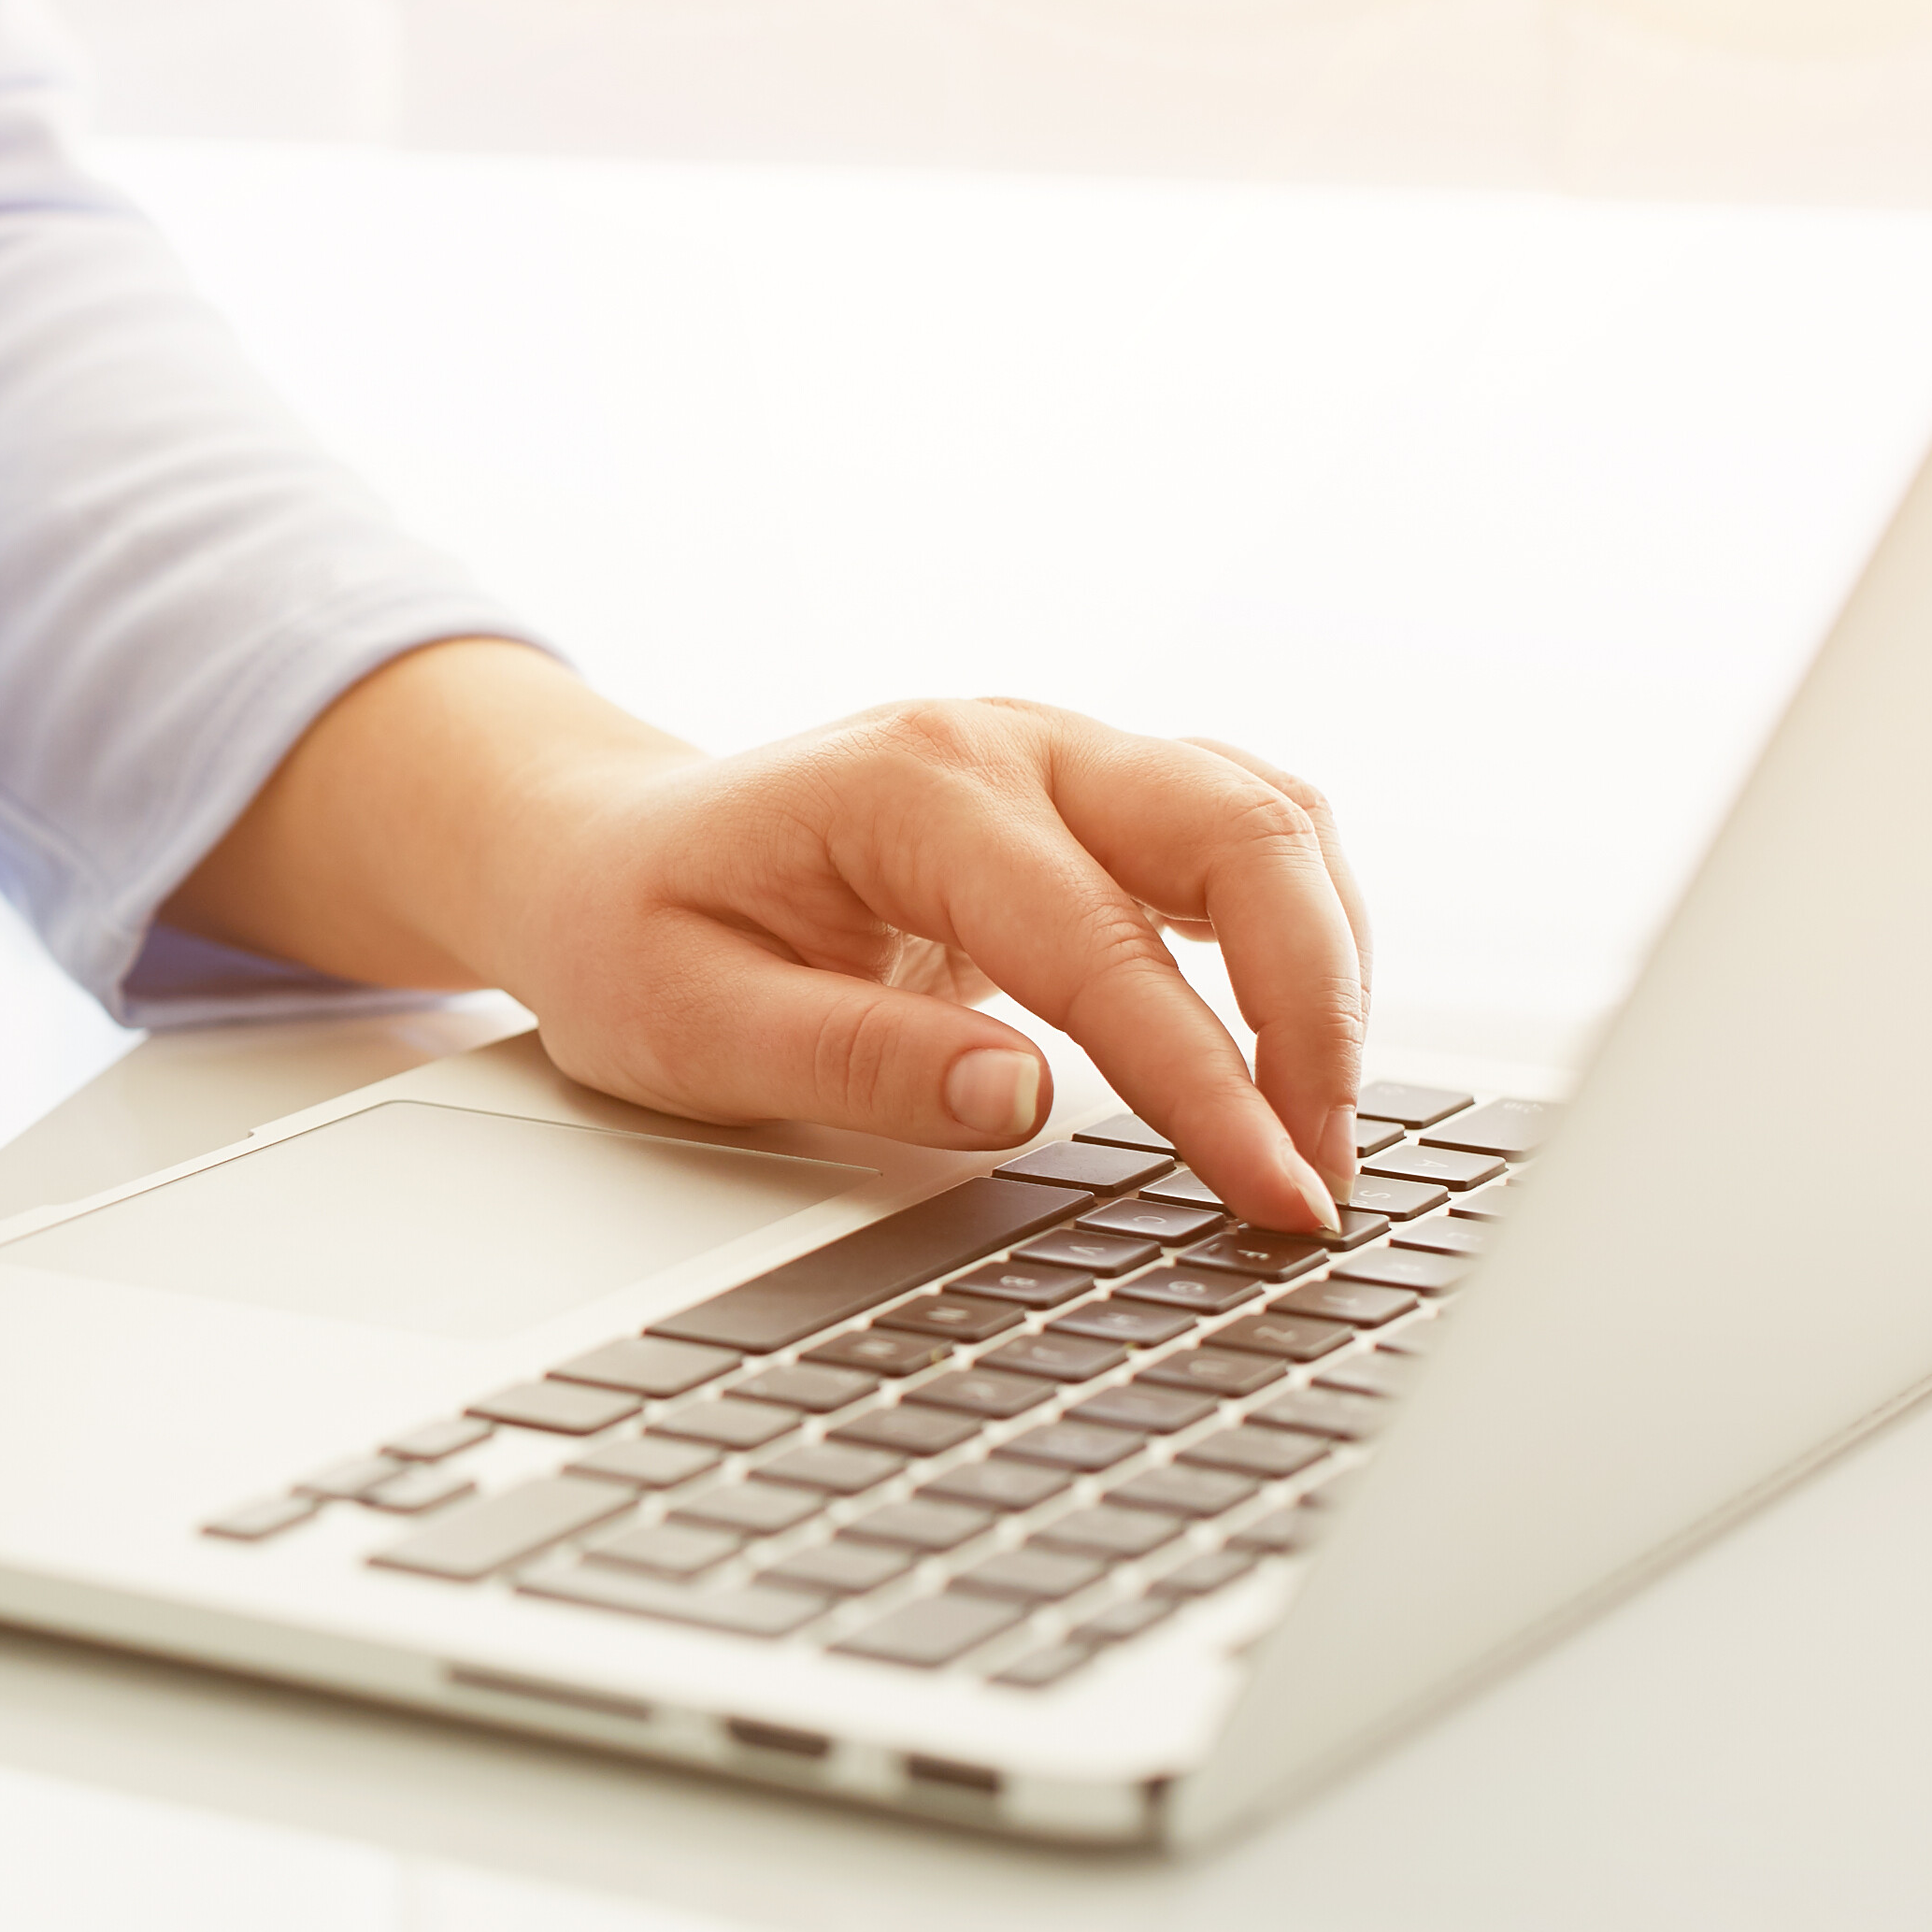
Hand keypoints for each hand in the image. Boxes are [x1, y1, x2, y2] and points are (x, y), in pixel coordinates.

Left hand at [164, 644, 1368, 1230]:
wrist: (602, 855)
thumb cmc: (633, 936)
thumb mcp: (688, 1025)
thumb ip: (856, 1062)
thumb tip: (1023, 1101)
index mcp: (909, 787)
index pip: (1104, 946)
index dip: (1208, 1081)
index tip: (1277, 1191)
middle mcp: (1009, 740)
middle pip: (1243, 834)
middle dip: (1315, 1011)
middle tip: (1320, 1174)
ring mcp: (1063, 752)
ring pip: (1273, 819)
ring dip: (1330, 969)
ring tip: (1321, 1131)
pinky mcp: (1095, 794)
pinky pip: (1251, 834)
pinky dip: (1306, 932)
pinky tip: (1300, 1046)